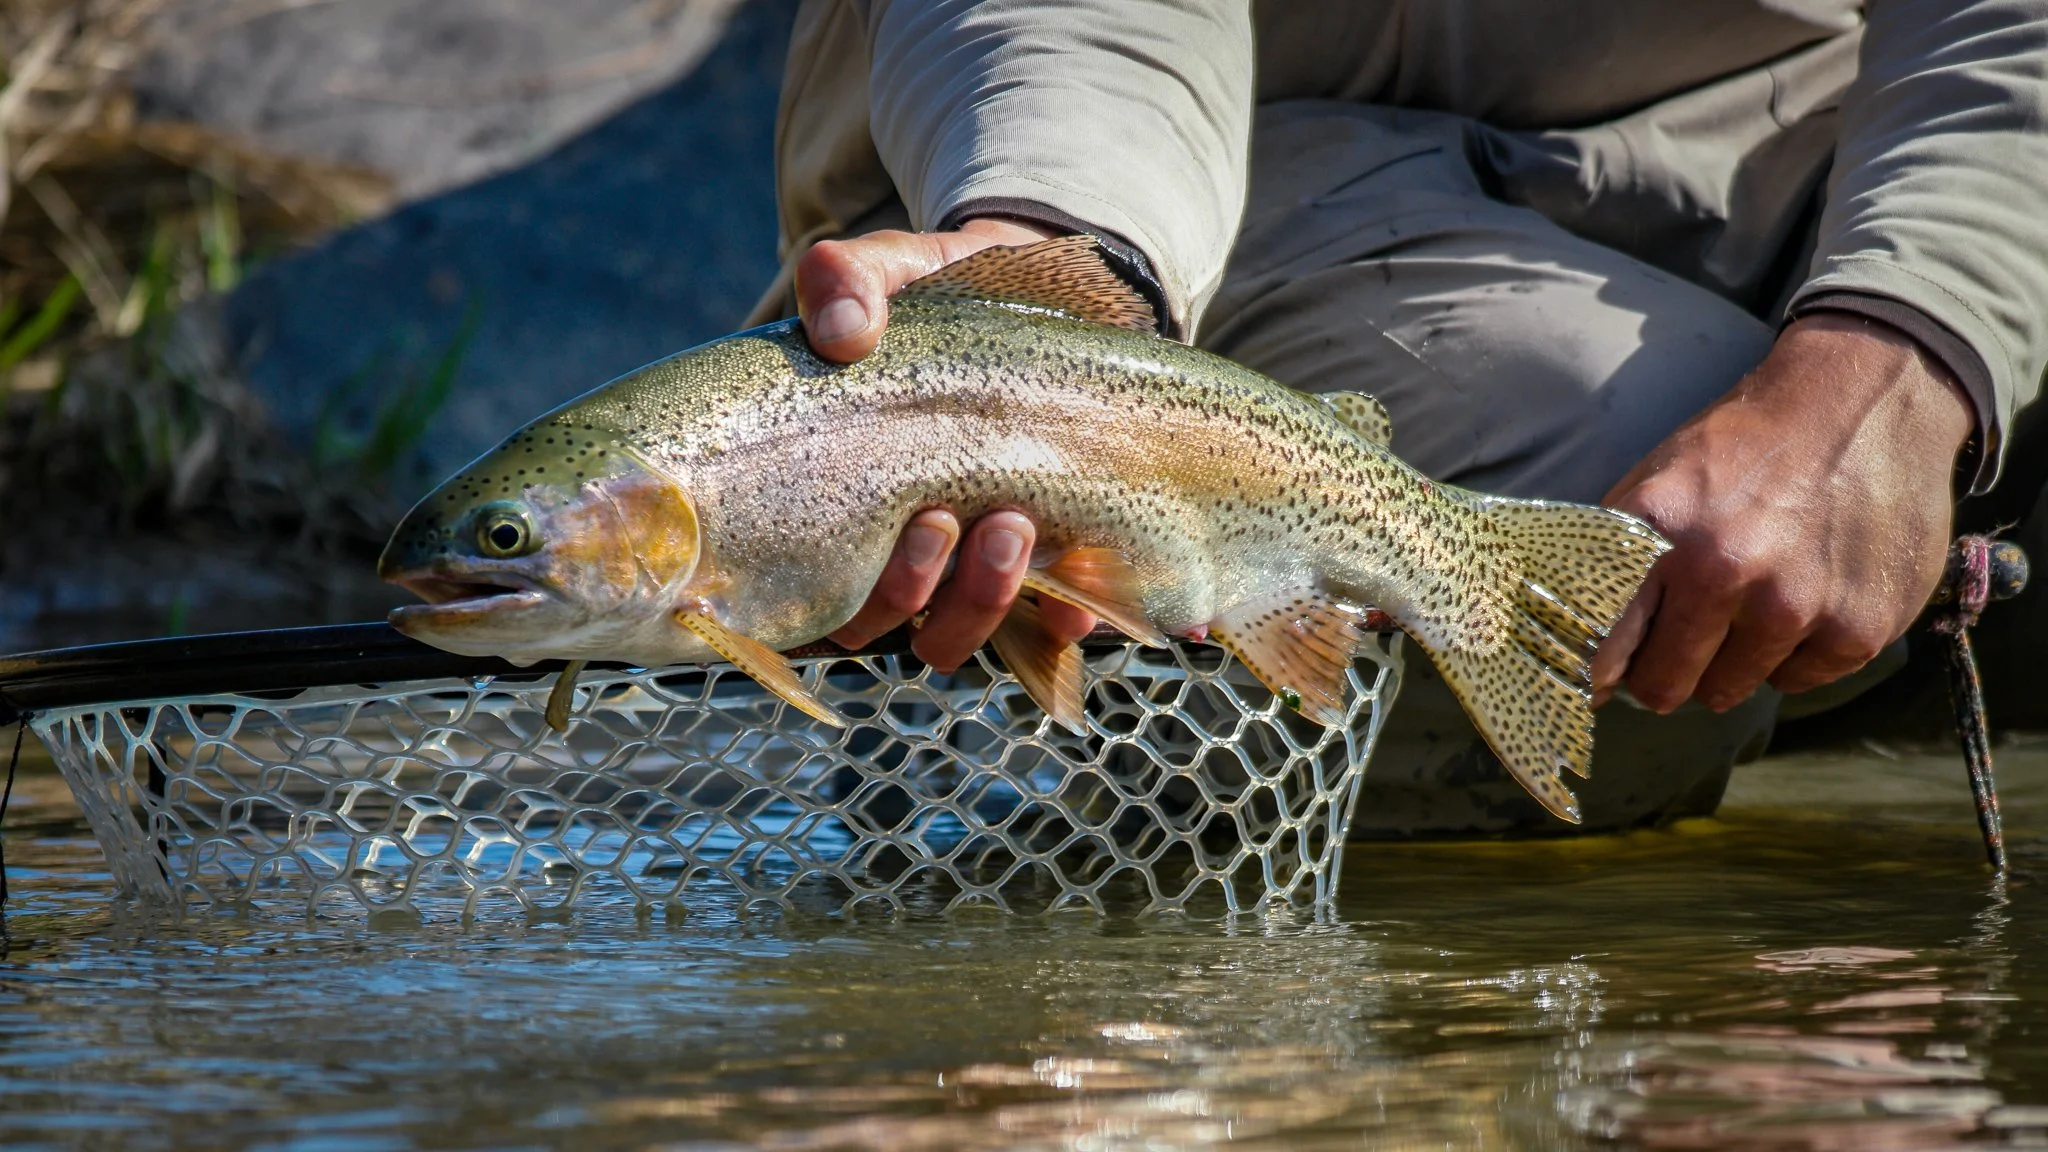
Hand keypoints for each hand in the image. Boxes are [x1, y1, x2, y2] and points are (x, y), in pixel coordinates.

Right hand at [804, 218, 1095, 668]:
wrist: (1047, 295)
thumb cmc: (942, 296)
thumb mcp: (892, 270)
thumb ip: (848, 282)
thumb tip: (842, 334)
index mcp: (834, 504)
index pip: (804, 592)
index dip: (823, 597)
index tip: (868, 521)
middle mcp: (893, 554)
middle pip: (880, 624)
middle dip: (909, 589)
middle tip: (943, 518)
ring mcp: (966, 569)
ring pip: (954, 634)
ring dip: (980, 600)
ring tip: (1013, 526)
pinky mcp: (1041, 570)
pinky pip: (1046, 627)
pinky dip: (1065, 616)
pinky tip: (1084, 576)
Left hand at [1591, 313, 1973, 712]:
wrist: (1856, 399)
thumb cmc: (1741, 449)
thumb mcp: (1655, 483)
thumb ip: (1615, 561)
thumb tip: (1577, 646)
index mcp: (1658, 532)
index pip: (1602, 646)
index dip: (1598, 674)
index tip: (1599, 686)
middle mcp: (1722, 572)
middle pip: (1663, 686)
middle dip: (1663, 673)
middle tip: (1678, 643)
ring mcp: (1794, 605)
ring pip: (1728, 690)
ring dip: (1731, 661)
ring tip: (1752, 599)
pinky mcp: (1856, 627)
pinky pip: (1795, 682)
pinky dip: (1793, 654)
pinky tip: (1806, 598)